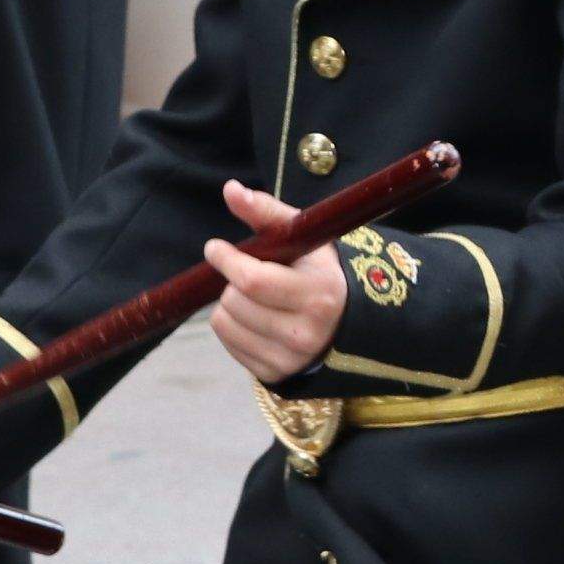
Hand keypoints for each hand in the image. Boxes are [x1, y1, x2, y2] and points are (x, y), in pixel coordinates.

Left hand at [203, 179, 348, 382]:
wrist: (348, 322)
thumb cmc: (318, 271)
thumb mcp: (304, 238)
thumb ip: (267, 211)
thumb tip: (230, 189)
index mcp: (318, 294)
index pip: (253, 280)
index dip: (227, 260)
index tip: (216, 248)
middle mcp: (305, 332)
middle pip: (235, 301)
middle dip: (231, 282)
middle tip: (247, 274)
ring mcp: (290, 358)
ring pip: (225, 323)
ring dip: (229, 303)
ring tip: (252, 296)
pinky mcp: (275, 374)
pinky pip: (228, 344)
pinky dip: (232, 326)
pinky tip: (254, 317)